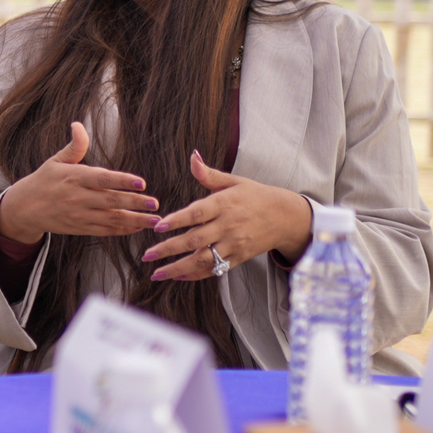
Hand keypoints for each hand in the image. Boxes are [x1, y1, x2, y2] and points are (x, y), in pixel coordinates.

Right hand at [0, 123, 157, 244]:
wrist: (25, 209)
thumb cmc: (44, 181)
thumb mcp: (56, 161)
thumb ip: (75, 146)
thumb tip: (78, 125)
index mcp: (74, 178)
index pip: (102, 179)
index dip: (122, 181)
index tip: (141, 183)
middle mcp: (78, 198)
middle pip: (110, 200)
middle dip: (135, 203)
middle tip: (155, 204)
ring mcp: (80, 215)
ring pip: (111, 219)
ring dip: (135, 220)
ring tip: (155, 220)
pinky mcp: (81, 228)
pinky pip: (106, 231)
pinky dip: (123, 230)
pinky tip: (138, 226)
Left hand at [142, 151, 313, 281]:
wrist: (286, 217)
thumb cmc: (255, 196)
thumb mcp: (234, 181)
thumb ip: (209, 174)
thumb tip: (192, 156)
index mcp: (224, 204)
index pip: (197, 213)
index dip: (177, 220)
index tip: (158, 227)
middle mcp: (228, 225)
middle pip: (195, 240)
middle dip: (169, 249)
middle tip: (146, 255)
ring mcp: (233, 244)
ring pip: (203, 260)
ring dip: (178, 268)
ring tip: (156, 273)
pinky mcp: (238, 258)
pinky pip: (214, 269)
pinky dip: (195, 275)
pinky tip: (177, 276)